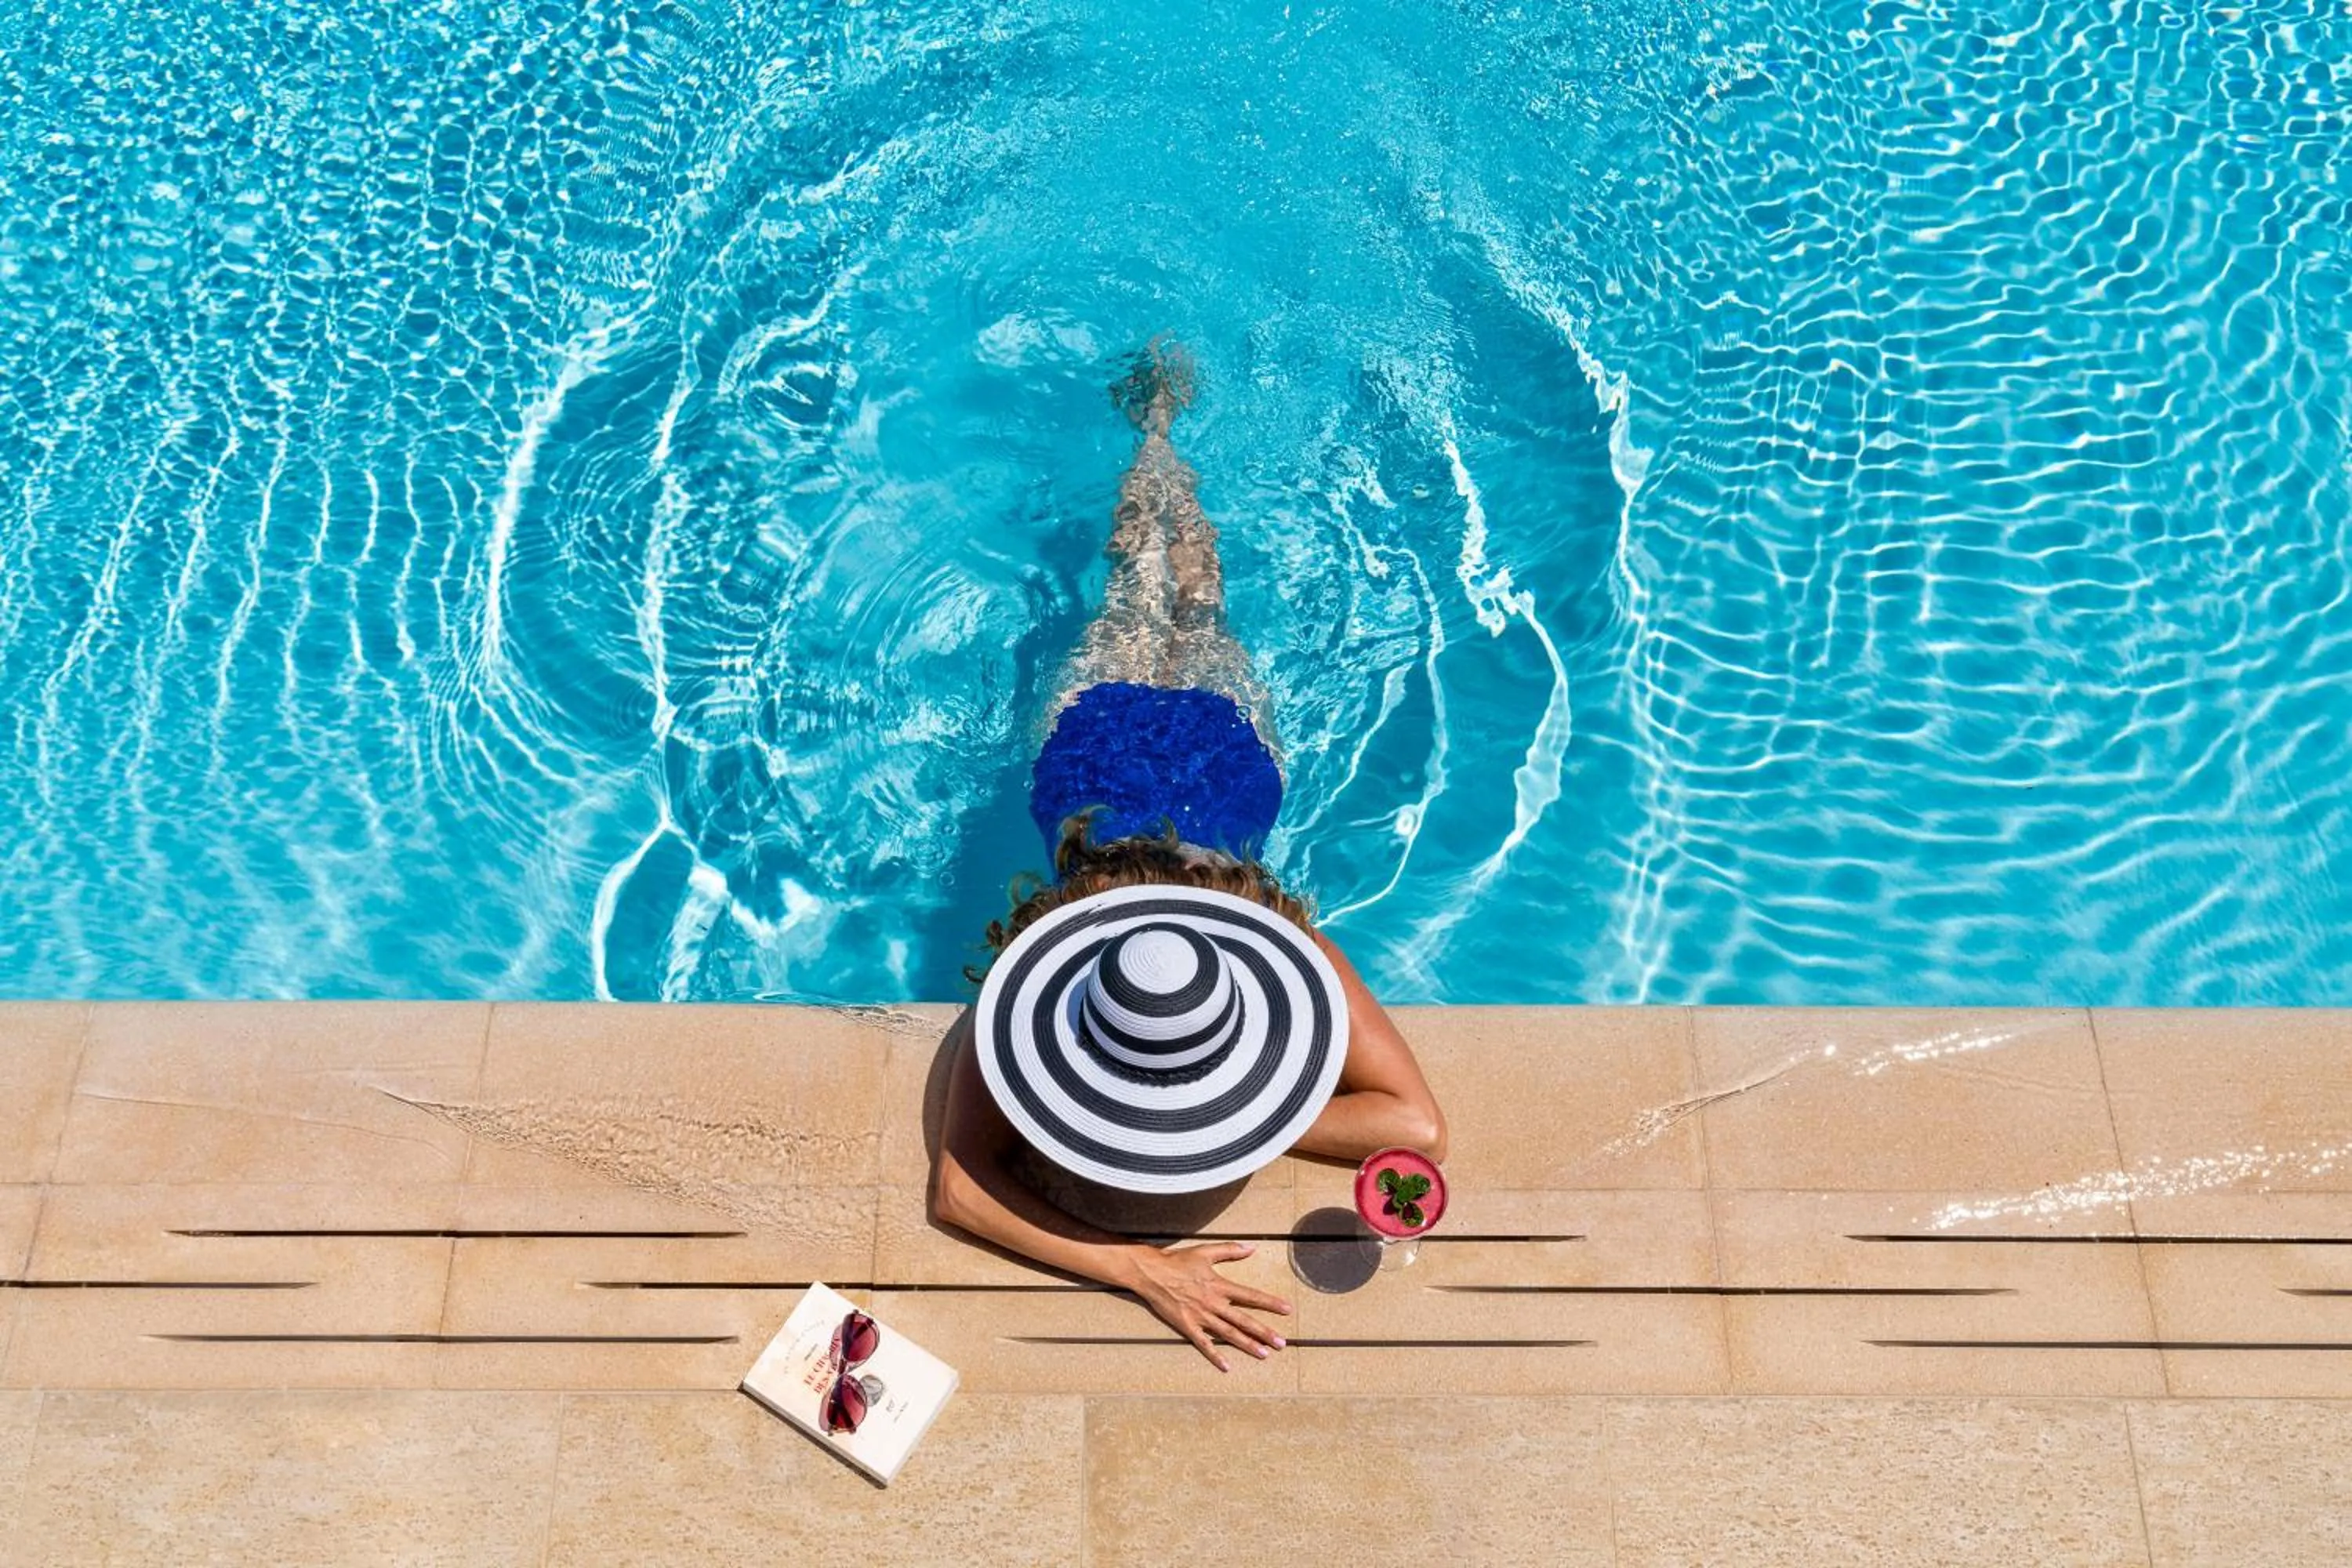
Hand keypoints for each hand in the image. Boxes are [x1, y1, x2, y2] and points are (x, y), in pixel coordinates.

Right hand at [1120, 1241, 1293, 1371]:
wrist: (1151, 1273)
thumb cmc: (1178, 1260)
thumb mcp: (1205, 1251)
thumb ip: (1230, 1250)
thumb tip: (1252, 1248)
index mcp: (1219, 1285)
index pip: (1250, 1295)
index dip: (1270, 1303)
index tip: (1287, 1310)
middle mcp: (1213, 1303)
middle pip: (1244, 1320)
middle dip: (1264, 1332)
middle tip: (1281, 1343)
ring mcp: (1200, 1316)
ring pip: (1228, 1333)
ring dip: (1247, 1344)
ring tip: (1264, 1354)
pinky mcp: (1187, 1326)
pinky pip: (1203, 1343)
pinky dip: (1215, 1355)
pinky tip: (1227, 1366)